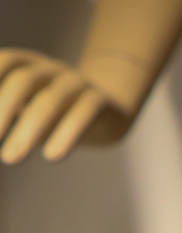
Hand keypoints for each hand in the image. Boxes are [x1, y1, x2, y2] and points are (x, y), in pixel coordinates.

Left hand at [0, 50, 130, 163]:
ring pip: (51, 100)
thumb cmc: (55, 113)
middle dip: (0, 108)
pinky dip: (67, 133)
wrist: (110, 111)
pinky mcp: (102, 101)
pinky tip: (52, 156)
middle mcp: (50, 69)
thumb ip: (4, 115)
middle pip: (22, 80)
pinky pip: (85, 113)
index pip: (2, 64)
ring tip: (10, 159)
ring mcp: (78, 82)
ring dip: (27, 129)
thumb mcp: (25, 108)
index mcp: (26, 64)